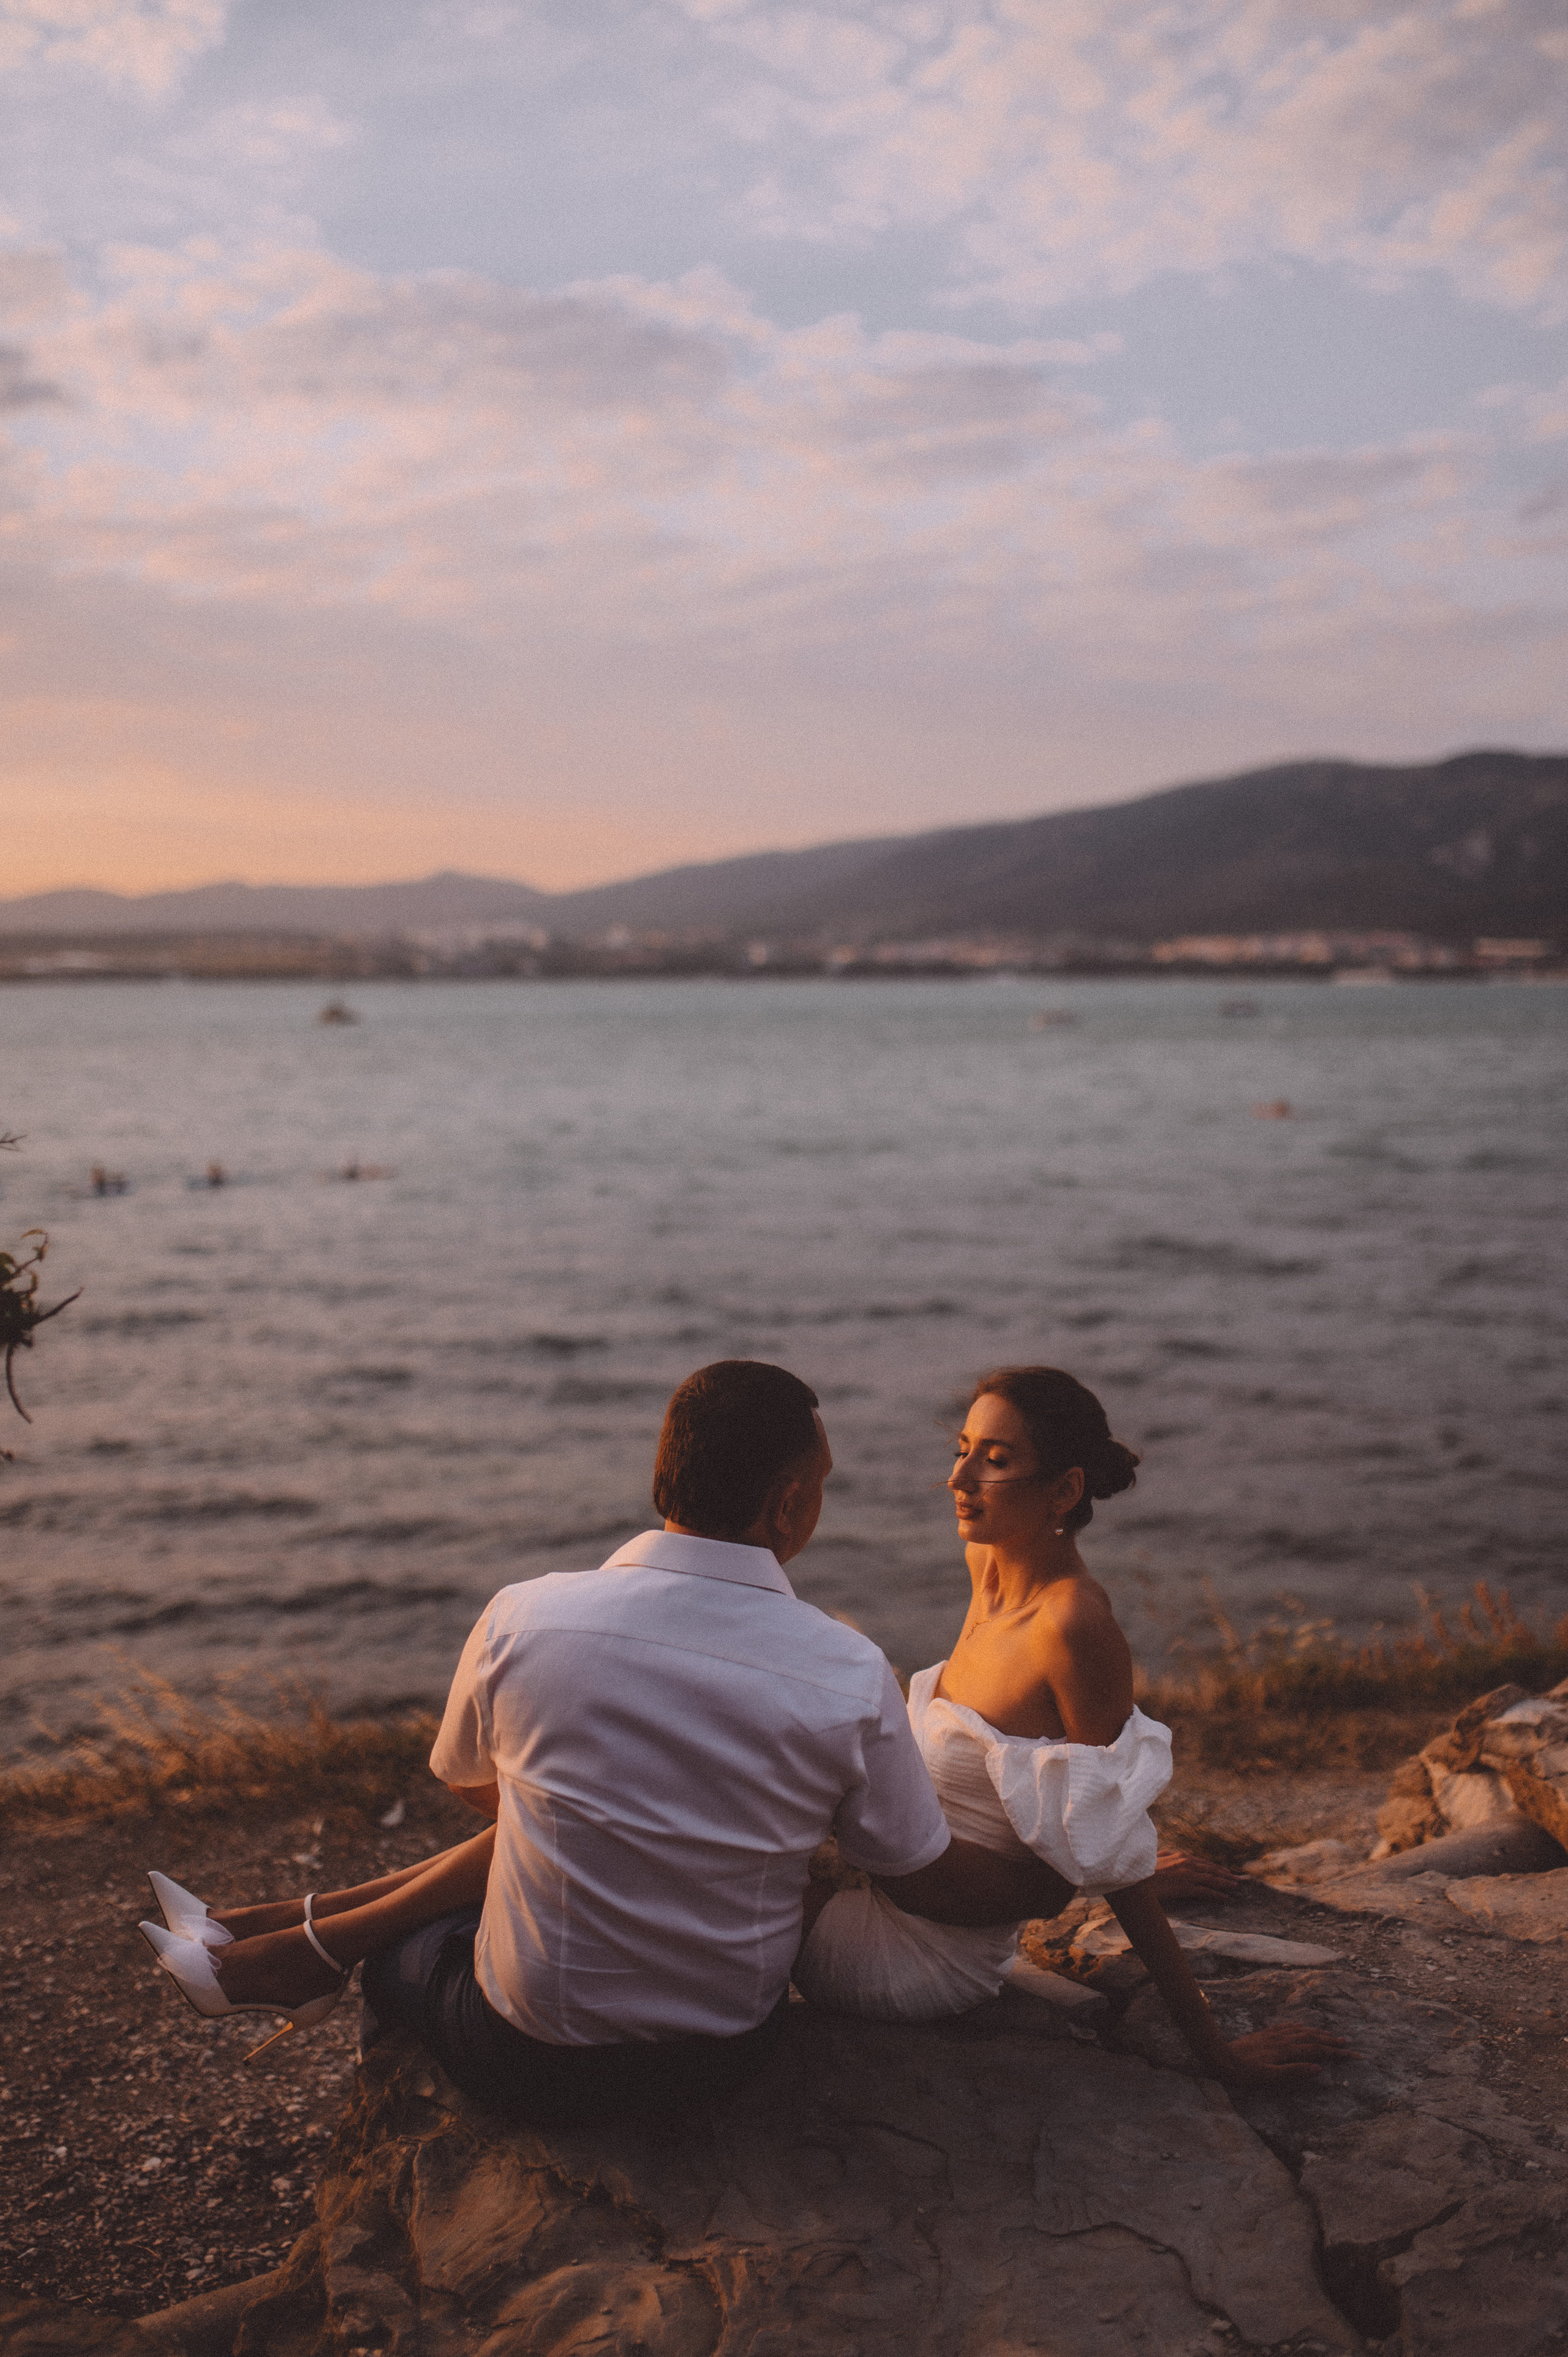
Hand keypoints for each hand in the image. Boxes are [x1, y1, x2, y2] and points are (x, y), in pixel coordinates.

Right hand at [1151, 1848, 1241, 1903]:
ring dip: (1225, 1883)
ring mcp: (1187, 1875)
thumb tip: (1169, 1853)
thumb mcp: (1157, 1858)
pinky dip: (1217, 1894)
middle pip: (1211, 1869)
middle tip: (1237, 1878)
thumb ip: (1166, 1855)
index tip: (1225, 1871)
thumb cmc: (1144, 1869)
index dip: (1215, 1867)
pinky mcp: (1186, 1887)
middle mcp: (1187, 1863)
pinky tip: (1225, 1897)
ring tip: (1235, 1886)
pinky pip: (1206, 1891)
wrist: (1138, 1878)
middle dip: (1225, 1874)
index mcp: (1180, 1856)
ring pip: (1211, 1879)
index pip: (1203, 1862)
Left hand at [1214, 2022, 1354, 2087]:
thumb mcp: (1271, 2077)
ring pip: (1300, 2031)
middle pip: (1311, 2038)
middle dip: (1329, 2041)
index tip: (1349, 2054)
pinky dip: (1297, 2027)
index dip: (1333, 2052)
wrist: (1221, 2058)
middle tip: (1345, 2042)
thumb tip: (1318, 2068)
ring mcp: (1273, 2036)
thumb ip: (1294, 2072)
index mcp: (1287, 2051)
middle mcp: (1282, 2040)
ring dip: (1316, 2032)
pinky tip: (1301, 2025)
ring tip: (1329, 2034)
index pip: (1316, 2050)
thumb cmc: (1246, 2073)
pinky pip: (1286, 2027)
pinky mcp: (1264, 2035)